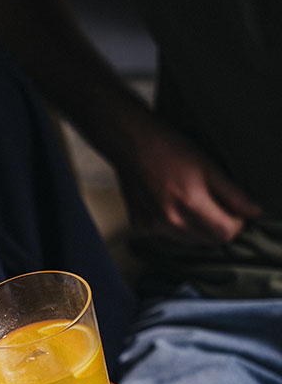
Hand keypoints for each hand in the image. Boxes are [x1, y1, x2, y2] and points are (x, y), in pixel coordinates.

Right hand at [118, 119, 261, 245]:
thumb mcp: (208, 165)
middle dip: (218, 227)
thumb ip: (232, 193)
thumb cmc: (170, 147)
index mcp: (191, 205)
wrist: (130, 143)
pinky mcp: (140, 225)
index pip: (225, 234)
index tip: (235, 211)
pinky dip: (175, 225)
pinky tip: (170, 203)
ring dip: (198, 228)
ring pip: (188, 241)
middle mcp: (171, 221)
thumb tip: (254, 212)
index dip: (236, 223)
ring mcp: (153, 226)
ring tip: (193, 202)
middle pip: (208, 241)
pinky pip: (166, 235)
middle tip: (217, 204)